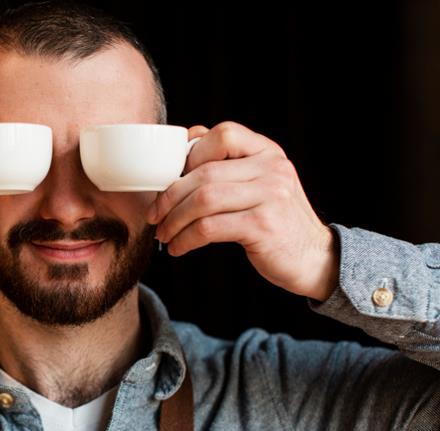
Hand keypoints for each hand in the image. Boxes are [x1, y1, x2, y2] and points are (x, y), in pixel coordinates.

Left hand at [146, 121, 337, 300]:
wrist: (314, 258)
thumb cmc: (274, 220)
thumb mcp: (259, 183)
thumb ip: (228, 162)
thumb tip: (187, 138)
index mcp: (267, 151)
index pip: (223, 134)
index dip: (190, 155)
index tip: (171, 181)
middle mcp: (272, 168)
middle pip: (204, 173)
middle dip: (169, 196)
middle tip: (155, 215)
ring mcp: (271, 195)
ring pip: (203, 200)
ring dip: (174, 220)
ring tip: (164, 234)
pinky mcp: (263, 225)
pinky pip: (210, 228)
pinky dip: (186, 239)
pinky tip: (178, 247)